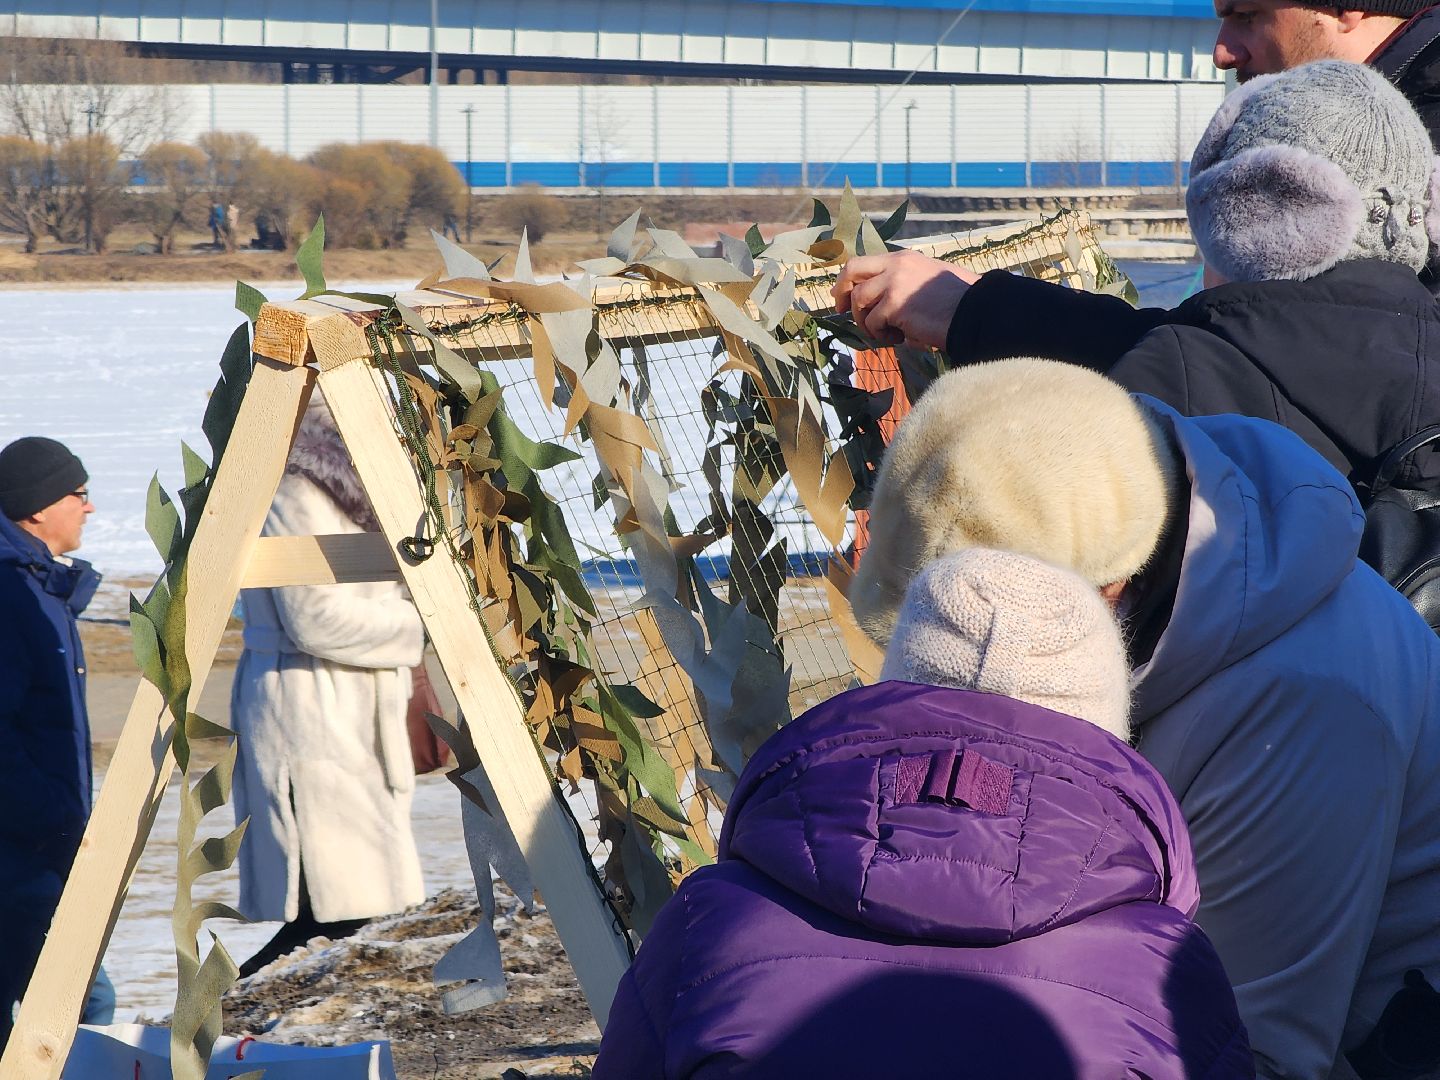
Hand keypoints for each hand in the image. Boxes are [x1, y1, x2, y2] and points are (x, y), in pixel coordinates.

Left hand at [832, 251, 979, 349]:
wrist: (975, 311)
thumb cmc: (958, 301)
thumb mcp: (927, 279)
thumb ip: (903, 283)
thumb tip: (880, 304)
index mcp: (903, 258)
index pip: (863, 262)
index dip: (849, 281)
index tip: (845, 298)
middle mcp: (896, 265)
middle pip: (851, 271)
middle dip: (841, 293)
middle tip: (841, 312)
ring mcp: (894, 283)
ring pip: (859, 302)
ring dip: (866, 322)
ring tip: (885, 333)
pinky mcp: (895, 305)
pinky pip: (873, 323)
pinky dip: (881, 335)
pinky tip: (900, 338)